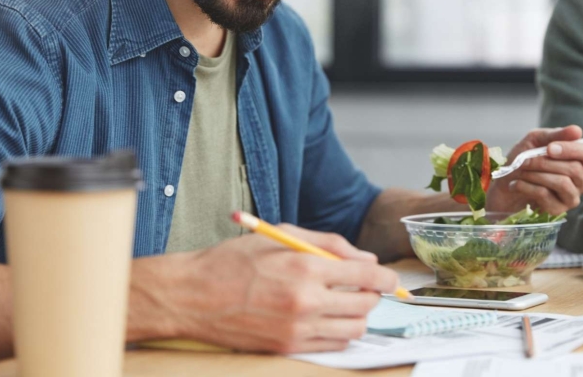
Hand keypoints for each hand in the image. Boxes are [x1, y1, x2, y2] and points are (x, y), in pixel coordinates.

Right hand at [168, 225, 398, 352]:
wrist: (194, 296)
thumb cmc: (234, 260)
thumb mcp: (282, 235)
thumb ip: (329, 244)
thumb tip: (365, 258)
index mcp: (305, 267)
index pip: (366, 275)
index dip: (385, 277)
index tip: (388, 278)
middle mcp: (306, 300)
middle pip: (365, 305)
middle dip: (372, 295)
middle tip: (363, 287)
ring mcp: (297, 328)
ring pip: (353, 329)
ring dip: (357, 316)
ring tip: (344, 303)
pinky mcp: (288, 347)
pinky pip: (333, 345)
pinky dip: (339, 333)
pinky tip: (327, 318)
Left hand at [486, 125, 582, 215]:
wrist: (503, 185)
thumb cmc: (522, 160)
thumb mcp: (534, 141)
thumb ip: (554, 135)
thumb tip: (577, 131)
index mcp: (579, 159)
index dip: (573, 149)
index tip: (549, 148)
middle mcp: (581, 179)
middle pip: (575, 169)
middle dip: (544, 162)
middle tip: (524, 161)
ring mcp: (571, 197)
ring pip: (562, 183)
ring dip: (536, 174)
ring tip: (521, 171)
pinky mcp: (558, 210)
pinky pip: (546, 195)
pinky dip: (526, 186)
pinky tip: (516, 184)